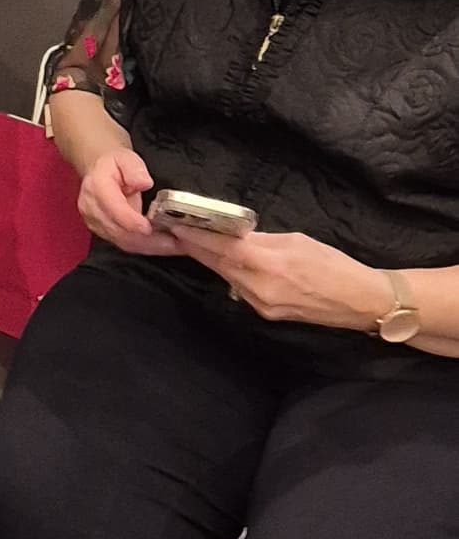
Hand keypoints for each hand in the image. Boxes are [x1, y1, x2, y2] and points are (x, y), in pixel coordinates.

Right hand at [76, 137, 164, 253]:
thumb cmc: (114, 165)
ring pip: (123, 242)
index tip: (149, 227)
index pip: (113, 209)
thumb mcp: (126, 158)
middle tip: (174, 241)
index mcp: (96, 187)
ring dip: (149, 246)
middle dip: (148, 240)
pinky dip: (144, 247)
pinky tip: (162, 245)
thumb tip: (144, 183)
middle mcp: (92, 208)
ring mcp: (95, 223)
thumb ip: (134, 169)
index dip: (131, 221)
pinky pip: (124, 244)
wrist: (99, 171)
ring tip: (173, 245)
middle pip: (119, 231)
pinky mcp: (102, 232)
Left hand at [162, 220, 390, 328]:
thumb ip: (262, 240)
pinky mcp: (266, 314)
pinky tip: (223, 261)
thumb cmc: (334, 265)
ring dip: (211, 260)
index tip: (176, 224)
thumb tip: (237, 236)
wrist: (360, 301)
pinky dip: (230, 273)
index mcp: (269, 264)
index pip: (223, 247)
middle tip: (176, 229)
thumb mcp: (297, 241)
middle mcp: (260, 288)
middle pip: (219, 264)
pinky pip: (240, 289)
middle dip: (197, 247)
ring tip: (194, 242)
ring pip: (227, 277)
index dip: (197, 236)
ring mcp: (261, 305)